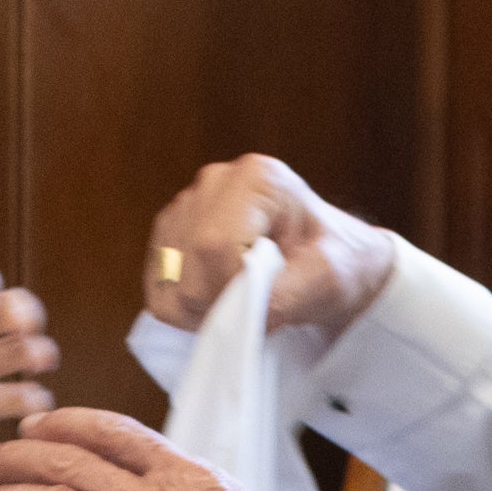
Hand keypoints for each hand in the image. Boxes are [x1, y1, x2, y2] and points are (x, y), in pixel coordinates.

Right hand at [142, 155, 402, 338]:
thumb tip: (244, 310)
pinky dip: (187, 311)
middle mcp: (214, 182)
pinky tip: (221, 299)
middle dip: (220, 303)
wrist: (325, 262)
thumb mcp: (329, 277)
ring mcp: (186, 206)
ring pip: (170, 283)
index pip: (215, 244)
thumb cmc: (332, 261)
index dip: (232, 288)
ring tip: (243, 301)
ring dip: (204, 310)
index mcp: (256, 179)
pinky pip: (159, 291)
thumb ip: (290, 292)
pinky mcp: (168, 236)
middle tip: (259, 309)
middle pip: (189, 264)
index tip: (267, 308)